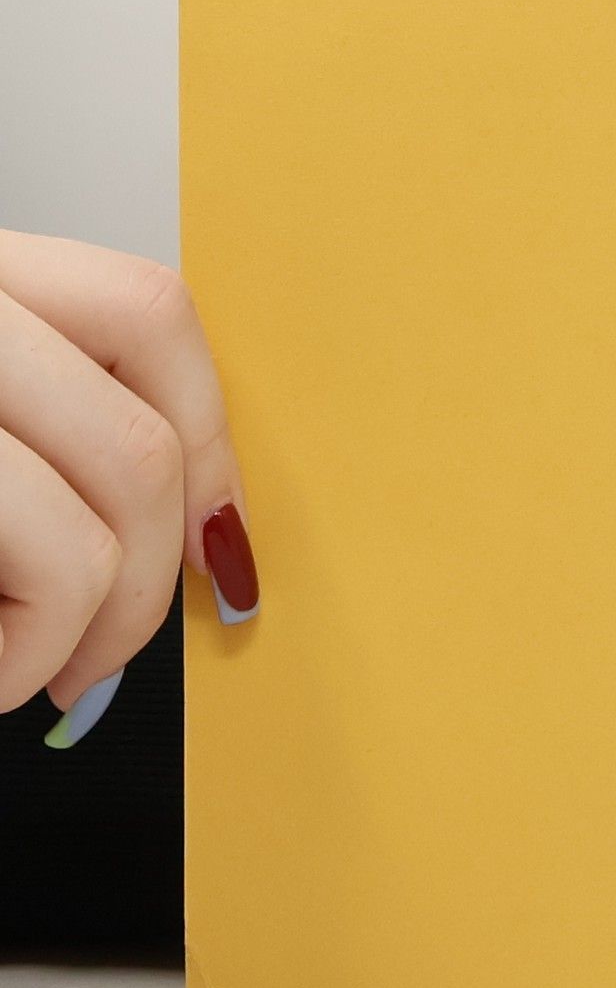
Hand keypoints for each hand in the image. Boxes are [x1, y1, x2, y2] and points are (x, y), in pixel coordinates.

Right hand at [0, 231, 255, 746]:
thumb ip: (52, 437)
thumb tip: (212, 546)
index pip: (148, 310)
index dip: (211, 440)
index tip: (223, 549)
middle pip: (144, 436)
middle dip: (150, 583)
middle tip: (99, 670)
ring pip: (105, 504)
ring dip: (82, 630)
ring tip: (19, 678)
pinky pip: (46, 561)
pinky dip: (18, 657)